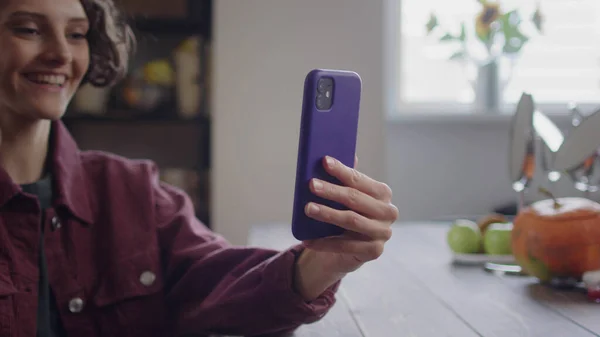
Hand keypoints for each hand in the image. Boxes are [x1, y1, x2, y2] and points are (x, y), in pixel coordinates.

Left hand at [293, 155, 397, 299]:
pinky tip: (307, 239)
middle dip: (332, 191)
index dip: (342, 170)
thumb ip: (342, 179)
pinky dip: (324, 242)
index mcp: (382, 193)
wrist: (349, 250)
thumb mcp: (345, 197)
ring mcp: (383, 233)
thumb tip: (327, 159)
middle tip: (311, 185)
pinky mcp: (374, 251)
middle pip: (355, 199)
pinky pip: (345, 245)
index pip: (360, 179)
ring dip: (327, 214)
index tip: (324, 161)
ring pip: (351, 220)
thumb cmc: (346, 214)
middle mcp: (388, 212)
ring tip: (308, 208)